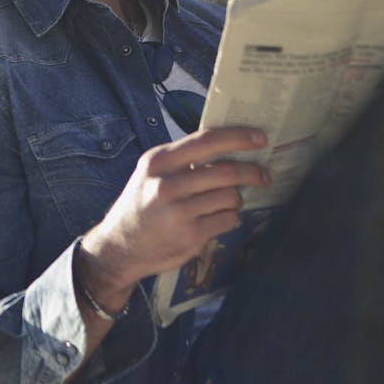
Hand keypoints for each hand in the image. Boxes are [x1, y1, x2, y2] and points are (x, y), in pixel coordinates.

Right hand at [78, 127, 269, 308]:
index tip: (260, 137)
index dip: (238, 137)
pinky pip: (228, 219)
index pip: (206, 141)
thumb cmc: (142, 205)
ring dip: (237, 198)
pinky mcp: (190, 235)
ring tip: (228, 201)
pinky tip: (218, 218)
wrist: (120, 246)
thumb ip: (182, 160)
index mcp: (158, 161)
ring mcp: (178, 211)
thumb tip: (229, 147)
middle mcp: (166, 184)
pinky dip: (230, 217)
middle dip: (252, 172)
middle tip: (263, 175)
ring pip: (231, 196)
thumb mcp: (151, 174)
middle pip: (226, 171)